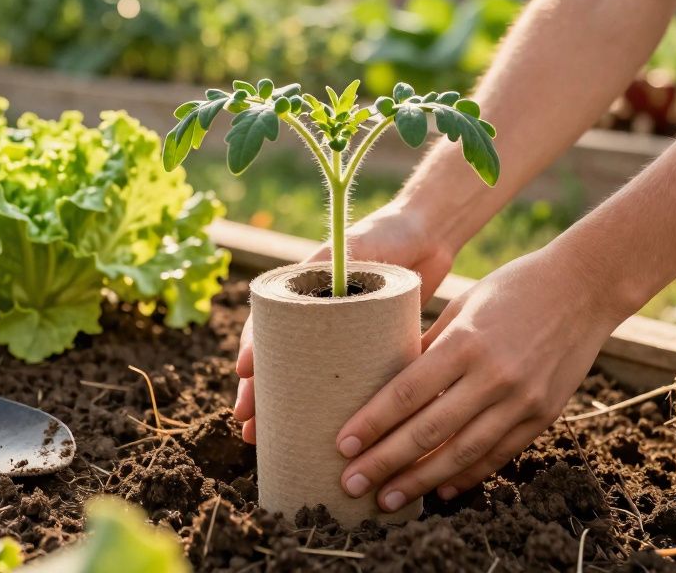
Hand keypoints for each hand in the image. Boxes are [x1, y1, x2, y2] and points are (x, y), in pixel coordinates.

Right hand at [232, 202, 456, 442]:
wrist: (429, 236)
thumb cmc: (388, 233)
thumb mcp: (355, 246)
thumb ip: (333, 263)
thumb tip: (300, 296)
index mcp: (302, 292)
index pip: (266, 326)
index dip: (253, 353)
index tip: (246, 377)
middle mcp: (314, 318)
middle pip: (277, 362)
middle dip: (259, 397)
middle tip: (249, 430)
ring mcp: (339, 338)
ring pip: (303, 380)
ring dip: (284, 411)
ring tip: (266, 442)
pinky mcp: (367, 351)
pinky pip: (341, 384)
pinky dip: (325, 409)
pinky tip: (315, 437)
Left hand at [333, 246, 623, 511]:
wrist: (584, 288)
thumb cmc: (513, 288)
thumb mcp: (463, 307)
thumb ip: (429, 347)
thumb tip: (388, 383)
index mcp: (466, 342)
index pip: (408, 392)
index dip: (373, 423)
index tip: (342, 445)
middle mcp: (494, 375)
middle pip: (429, 430)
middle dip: (386, 462)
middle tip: (351, 482)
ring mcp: (522, 399)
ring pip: (462, 453)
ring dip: (420, 481)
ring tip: (387, 498)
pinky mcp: (543, 415)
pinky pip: (498, 455)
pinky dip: (467, 476)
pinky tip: (439, 491)